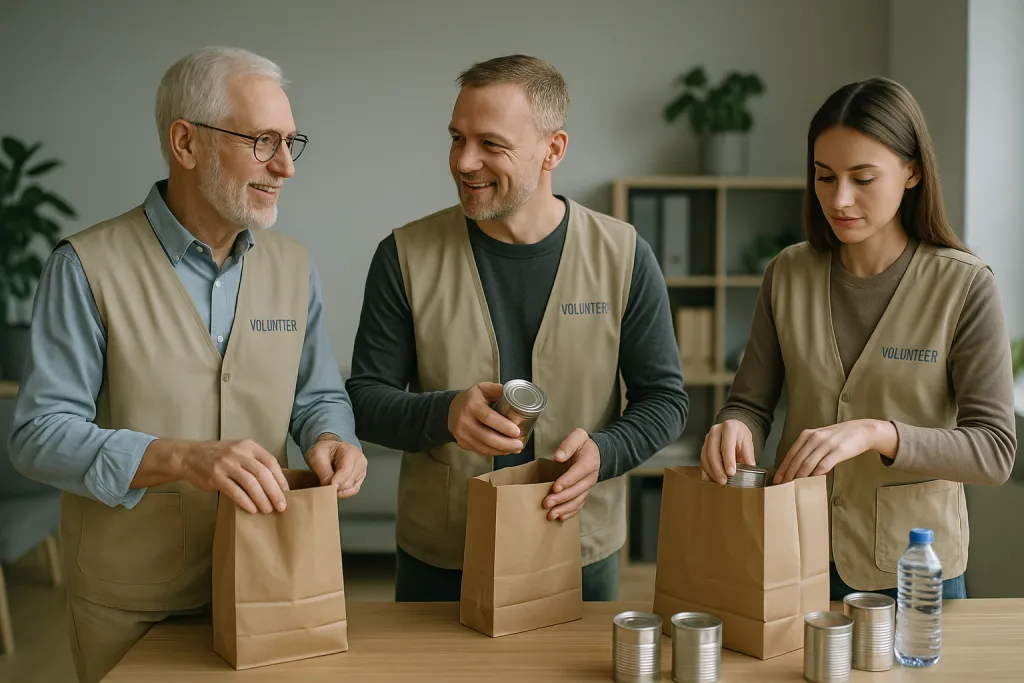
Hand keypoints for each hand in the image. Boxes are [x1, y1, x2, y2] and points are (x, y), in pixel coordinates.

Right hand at [180, 439, 289, 514]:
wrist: (190, 456)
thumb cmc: (219, 457)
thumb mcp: (239, 452)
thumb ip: (254, 463)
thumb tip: (275, 484)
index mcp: (249, 446)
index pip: (270, 462)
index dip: (280, 478)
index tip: (286, 493)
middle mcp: (239, 453)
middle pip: (263, 474)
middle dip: (274, 492)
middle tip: (281, 506)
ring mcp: (226, 464)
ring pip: (250, 483)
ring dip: (262, 499)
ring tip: (267, 510)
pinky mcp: (215, 477)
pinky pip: (234, 491)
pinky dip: (245, 501)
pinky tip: (252, 509)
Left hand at [306, 436, 367, 497]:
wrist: (331, 449)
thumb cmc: (325, 450)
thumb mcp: (317, 456)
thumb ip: (323, 471)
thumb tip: (330, 487)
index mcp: (350, 452)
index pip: (345, 471)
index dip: (336, 482)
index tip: (327, 488)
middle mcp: (360, 461)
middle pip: (348, 482)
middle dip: (335, 487)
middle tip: (323, 487)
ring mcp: (361, 471)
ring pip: (351, 488)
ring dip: (339, 490)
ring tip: (329, 485)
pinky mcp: (360, 479)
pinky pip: (353, 490)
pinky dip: (344, 493)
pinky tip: (336, 490)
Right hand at [447, 382, 523, 456]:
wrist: (450, 409)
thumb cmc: (472, 398)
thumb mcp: (483, 388)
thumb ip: (498, 390)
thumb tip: (516, 394)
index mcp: (472, 405)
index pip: (488, 418)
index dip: (503, 426)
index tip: (517, 431)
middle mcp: (465, 421)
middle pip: (487, 436)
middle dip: (506, 443)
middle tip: (520, 444)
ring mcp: (462, 434)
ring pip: (484, 447)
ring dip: (502, 450)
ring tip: (516, 449)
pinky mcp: (462, 443)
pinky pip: (480, 450)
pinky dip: (494, 452)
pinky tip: (504, 450)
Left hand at [543, 428, 600, 520]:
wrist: (595, 453)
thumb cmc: (582, 444)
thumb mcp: (578, 436)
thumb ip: (568, 444)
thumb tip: (558, 457)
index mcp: (589, 462)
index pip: (578, 473)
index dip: (567, 481)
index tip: (555, 487)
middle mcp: (591, 477)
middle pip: (577, 490)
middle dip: (562, 498)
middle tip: (546, 503)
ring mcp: (588, 487)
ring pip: (578, 501)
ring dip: (564, 509)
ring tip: (550, 515)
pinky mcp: (584, 493)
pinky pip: (579, 505)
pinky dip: (570, 513)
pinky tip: (560, 517)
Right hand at [700, 420, 755, 484]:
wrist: (733, 428)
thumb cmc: (740, 436)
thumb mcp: (748, 441)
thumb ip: (748, 454)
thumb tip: (750, 466)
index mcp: (729, 427)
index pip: (727, 445)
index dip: (728, 460)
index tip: (731, 473)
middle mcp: (715, 431)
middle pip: (712, 451)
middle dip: (717, 468)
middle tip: (723, 481)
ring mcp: (707, 438)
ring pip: (705, 456)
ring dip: (711, 471)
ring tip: (718, 482)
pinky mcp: (703, 446)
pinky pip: (702, 460)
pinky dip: (706, 471)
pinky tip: (711, 479)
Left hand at [774, 419, 896, 483]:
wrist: (861, 430)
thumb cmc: (838, 437)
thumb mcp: (819, 438)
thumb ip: (808, 450)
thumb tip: (795, 468)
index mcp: (807, 435)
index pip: (791, 454)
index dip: (783, 468)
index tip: (777, 480)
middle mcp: (814, 438)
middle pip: (797, 460)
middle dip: (789, 475)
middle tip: (784, 487)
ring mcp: (826, 444)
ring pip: (808, 464)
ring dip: (799, 477)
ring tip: (794, 487)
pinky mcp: (838, 451)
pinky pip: (823, 465)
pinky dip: (816, 475)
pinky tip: (812, 482)